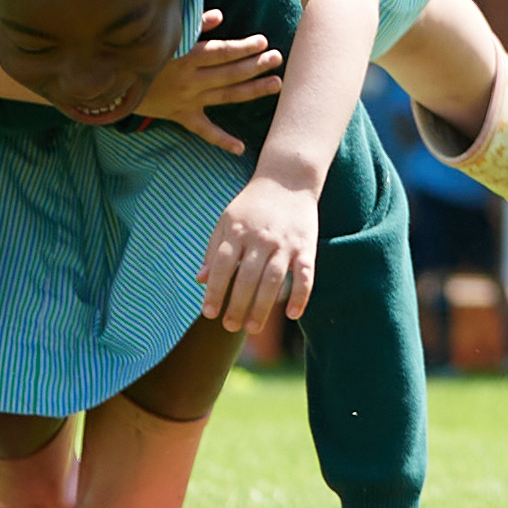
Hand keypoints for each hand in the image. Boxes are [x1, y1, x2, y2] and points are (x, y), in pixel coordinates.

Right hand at [119, 12, 281, 142]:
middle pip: (229, 74)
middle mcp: (190, 81)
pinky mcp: (181, 116)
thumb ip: (192, 26)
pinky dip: (221, 140)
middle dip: (256, 65)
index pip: (221, 53)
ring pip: (226, 96)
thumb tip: (219, 16)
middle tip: (277, 58)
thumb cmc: (139, 54)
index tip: (263, 41)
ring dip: (252, 91)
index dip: (243, 48)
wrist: (111, 85)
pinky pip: (203, 130)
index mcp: (186, 59)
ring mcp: (187, 101)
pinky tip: (240, 148)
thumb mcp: (162, 37)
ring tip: (276, 84)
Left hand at [199, 171, 320, 348]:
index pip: (222, 267)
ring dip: (262, 307)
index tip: (209, 313)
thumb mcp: (226, 220)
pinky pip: (305, 275)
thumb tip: (201, 279)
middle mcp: (260, 238)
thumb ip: (213, 250)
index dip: (215, 291)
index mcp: (237, 232)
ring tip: (252, 328)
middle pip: (247, 278)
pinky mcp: (306, 246)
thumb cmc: (252, 204)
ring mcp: (285, 243)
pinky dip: (300, 295)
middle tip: (230, 326)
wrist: (288, 178)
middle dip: (237, 306)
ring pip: (273, 280)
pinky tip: (291, 314)